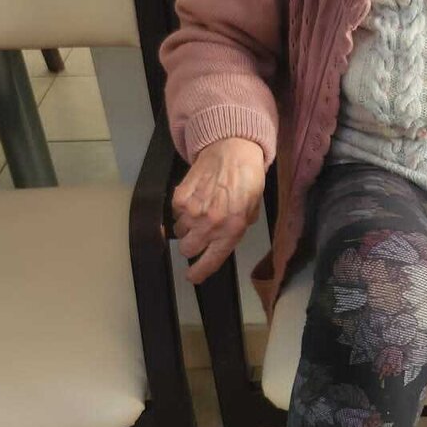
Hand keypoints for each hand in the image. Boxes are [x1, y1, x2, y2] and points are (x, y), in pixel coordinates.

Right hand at [172, 137, 266, 283]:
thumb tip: (226, 237)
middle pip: (187, 249)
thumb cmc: (247, 178)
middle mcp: (209, 224)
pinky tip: (195, 198)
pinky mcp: (179, 197)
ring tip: (201, 210)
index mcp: (231, 230)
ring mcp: (192, 211)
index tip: (193, 277)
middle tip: (200, 235)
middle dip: (192, 246)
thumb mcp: (252, 209)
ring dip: (187, 227)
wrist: (232, 150)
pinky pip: (175, 213)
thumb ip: (238, 228)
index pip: (210, 261)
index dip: (199, 272)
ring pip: (180, 232)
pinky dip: (182, 210)